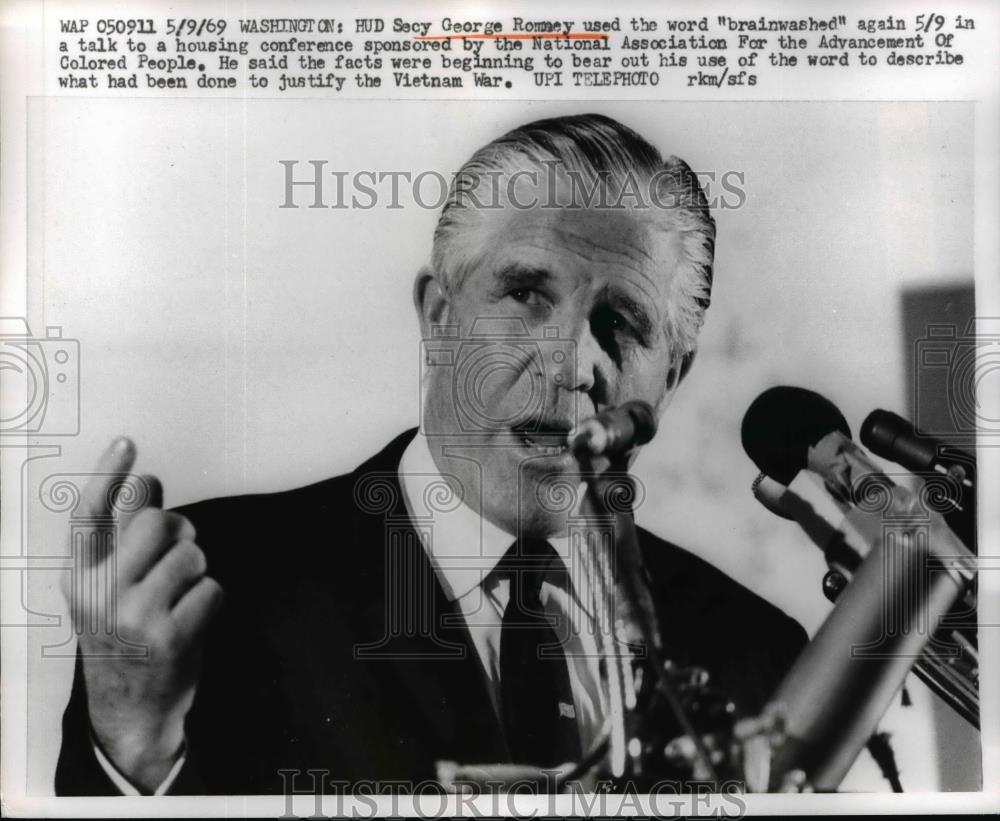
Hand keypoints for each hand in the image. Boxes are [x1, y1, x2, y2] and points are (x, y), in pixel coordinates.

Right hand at [61, 438, 222, 792]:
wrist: (130, 712)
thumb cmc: (125, 641)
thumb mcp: (109, 594)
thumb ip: (126, 542)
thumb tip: (151, 483)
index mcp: (79, 580)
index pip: (88, 517)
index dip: (108, 475)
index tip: (128, 444)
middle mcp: (100, 595)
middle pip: (156, 522)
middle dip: (178, 531)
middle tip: (176, 555)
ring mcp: (134, 617)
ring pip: (191, 554)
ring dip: (197, 571)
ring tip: (179, 598)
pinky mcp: (170, 637)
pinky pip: (213, 588)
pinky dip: (211, 601)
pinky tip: (192, 622)